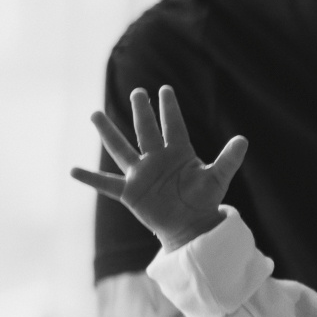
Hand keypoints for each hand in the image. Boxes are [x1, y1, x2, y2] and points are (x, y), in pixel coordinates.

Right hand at [70, 85, 247, 250]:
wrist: (191, 226)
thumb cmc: (204, 201)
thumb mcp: (218, 178)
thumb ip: (229, 159)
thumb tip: (243, 139)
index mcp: (179, 153)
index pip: (174, 126)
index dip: (169, 109)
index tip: (165, 89)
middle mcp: (157, 159)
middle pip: (147, 131)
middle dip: (142, 112)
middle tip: (137, 92)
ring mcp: (141, 175)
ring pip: (122, 149)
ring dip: (109, 133)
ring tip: (94, 114)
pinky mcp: (131, 193)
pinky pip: (107, 184)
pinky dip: (90, 179)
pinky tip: (73, 171)